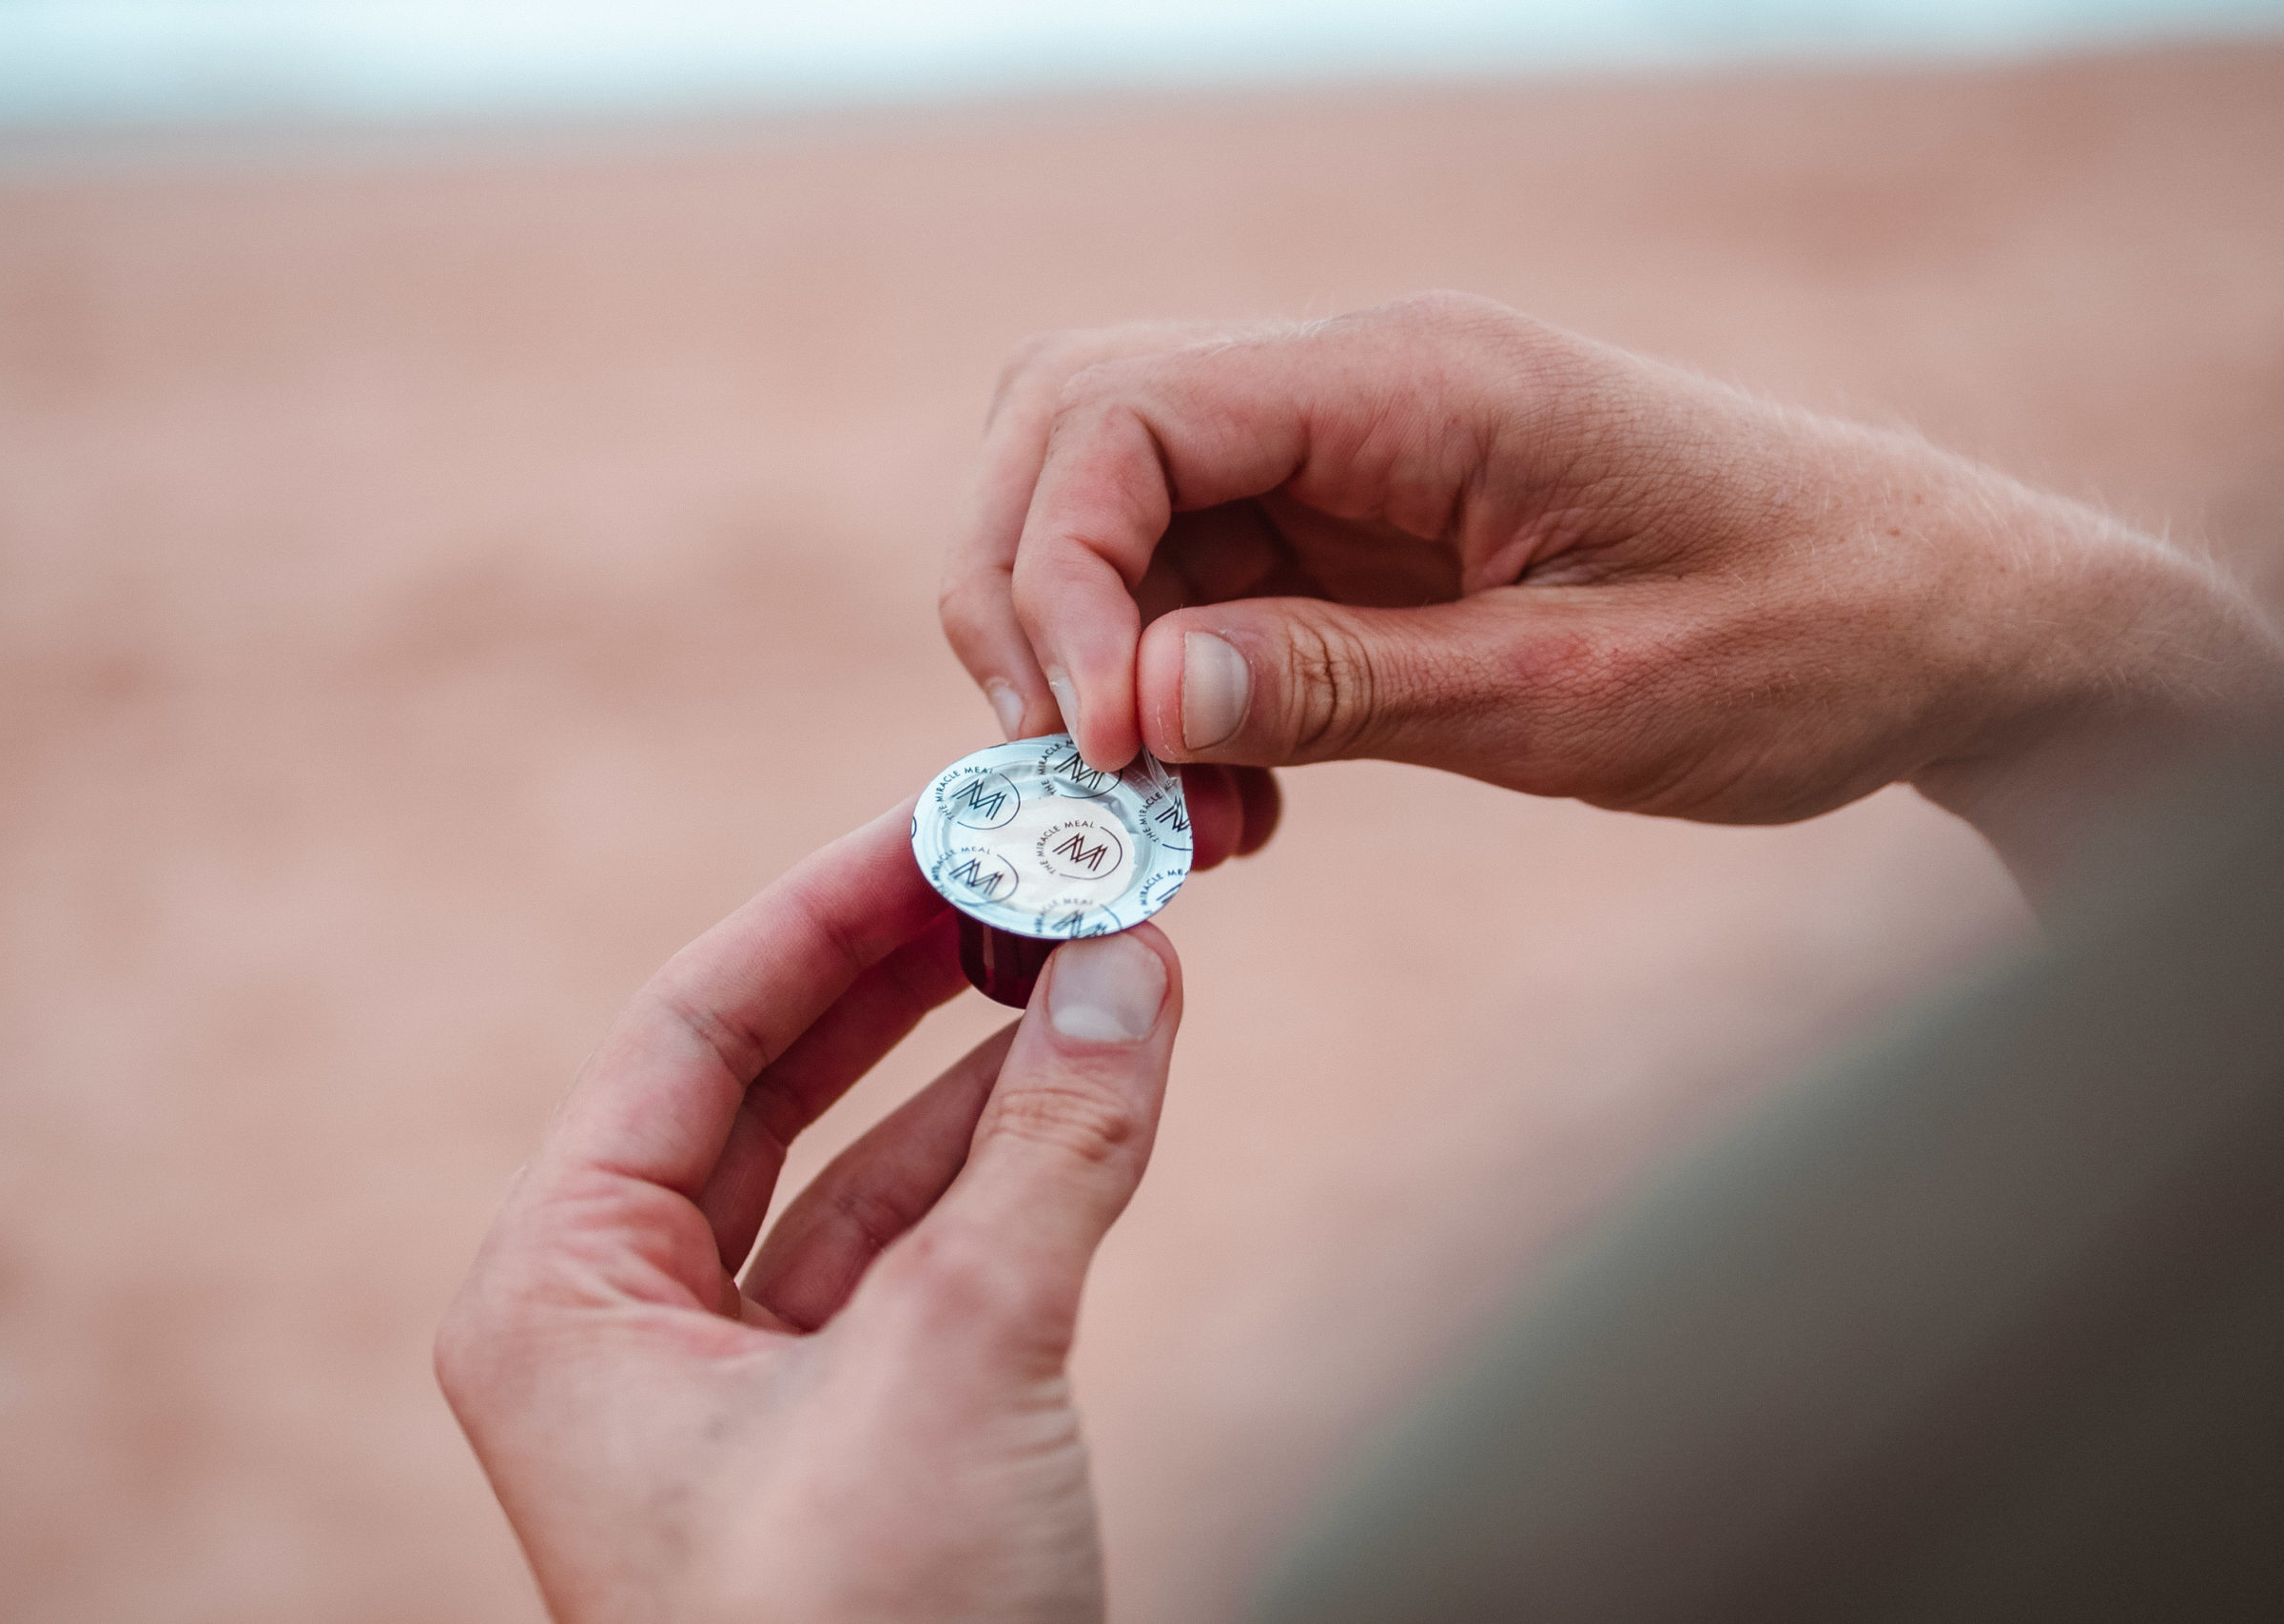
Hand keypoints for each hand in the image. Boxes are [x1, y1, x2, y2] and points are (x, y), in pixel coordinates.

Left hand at [436, 807, 1183, 1623]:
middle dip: (910, 965)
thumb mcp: (961, 1367)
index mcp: (561, 1293)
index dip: (833, 905)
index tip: (956, 812)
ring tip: (1096, 943)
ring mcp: (738, 1384)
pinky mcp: (849, 1432)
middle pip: (771, 1078)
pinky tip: (1095, 1073)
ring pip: (863, 1163)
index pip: (696, 1028)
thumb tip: (1137, 961)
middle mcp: (626, 1325)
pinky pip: (923, 1249)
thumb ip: (1051, 1151)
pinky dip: (1011, 1160)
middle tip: (1033, 858)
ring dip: (982, 1056)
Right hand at [942, 293, 2283, 887]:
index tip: (1098, 747)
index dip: (1058, 577)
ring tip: (1177, 824)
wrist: (1944, 621)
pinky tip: (1234, 805)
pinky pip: (1202, 590)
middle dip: (1030, 604)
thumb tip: (1135, 702)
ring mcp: (1355, 458)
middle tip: (1080, 779)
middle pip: (1075, 431)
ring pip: (1120, 518)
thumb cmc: (1806, 638)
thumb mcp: (1577, 693)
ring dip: (1097, 667)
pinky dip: (1173, 697)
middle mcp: (1361, 392)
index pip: (1123, 414)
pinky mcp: (1368, 535)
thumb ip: (1346, 689)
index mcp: (1414, 382)